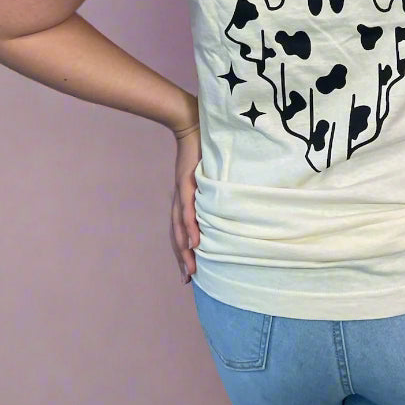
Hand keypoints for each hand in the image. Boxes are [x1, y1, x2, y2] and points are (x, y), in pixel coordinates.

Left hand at [170, 125, 200, 284]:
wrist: (191, 123)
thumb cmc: (202, 148)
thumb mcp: (208, 173)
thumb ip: (212, 188)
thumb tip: (227, 200)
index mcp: (183, 199)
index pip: (180, 230)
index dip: (182, 252)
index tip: (187, 273)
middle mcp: (180, 199)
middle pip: (177, 235)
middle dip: (182, 258)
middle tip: (188, 280)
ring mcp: (182, 192)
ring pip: (180, 228)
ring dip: (185, 250)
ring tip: (191, 270)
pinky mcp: (187, 183)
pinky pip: (188, 209)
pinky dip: (191, 227)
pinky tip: (195, 242)